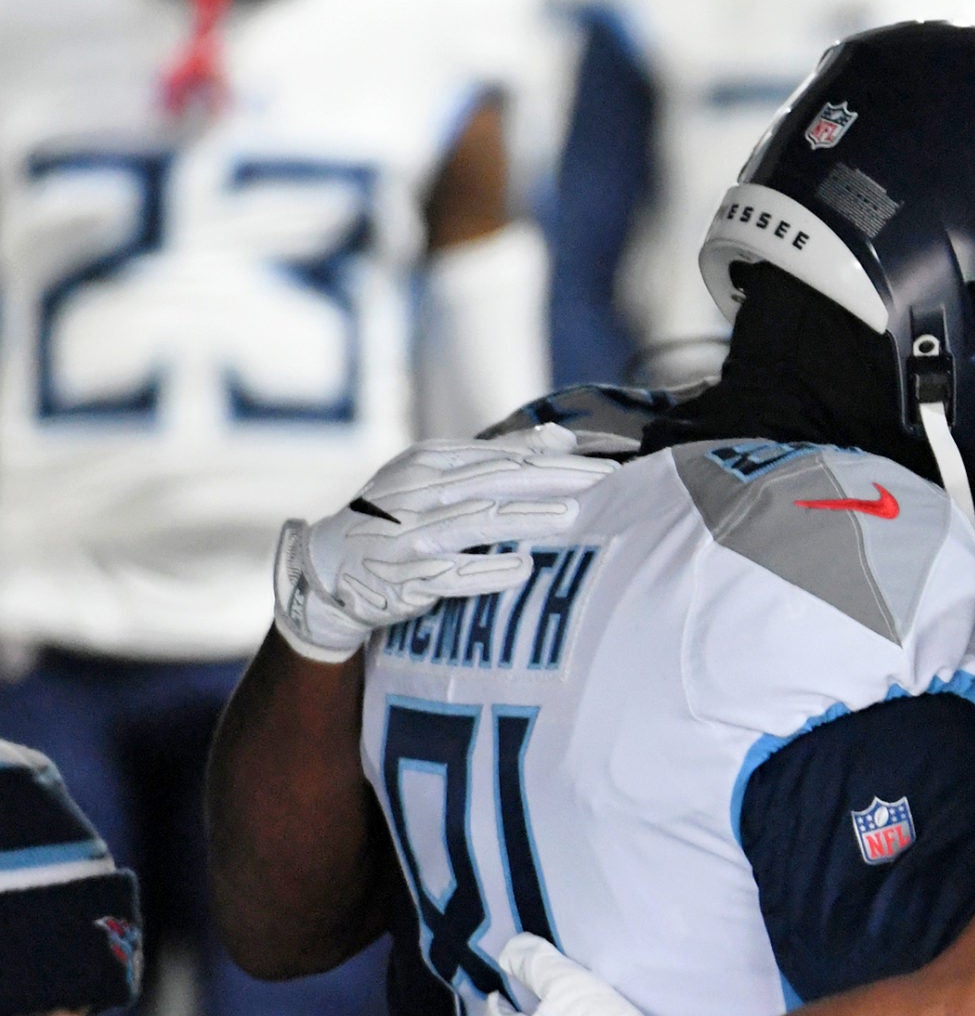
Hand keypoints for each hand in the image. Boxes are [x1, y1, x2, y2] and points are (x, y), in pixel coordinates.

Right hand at [272, 431, 614, 661]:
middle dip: (556, 482)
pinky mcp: (403, 578)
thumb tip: (562, 437)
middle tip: (607, 486)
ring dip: (525, 519)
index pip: (505, 457)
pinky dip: (486, 571)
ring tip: (572, 516)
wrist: (325, 569)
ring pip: (475, 522)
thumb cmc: (397, 517)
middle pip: (497, 482)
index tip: (608, 469)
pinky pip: (449, 574)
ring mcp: (409, 536)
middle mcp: (418, 493)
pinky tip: (523, 568)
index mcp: (430, 462)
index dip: (558, 462)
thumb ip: (499, 456)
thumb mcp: (437, 475)